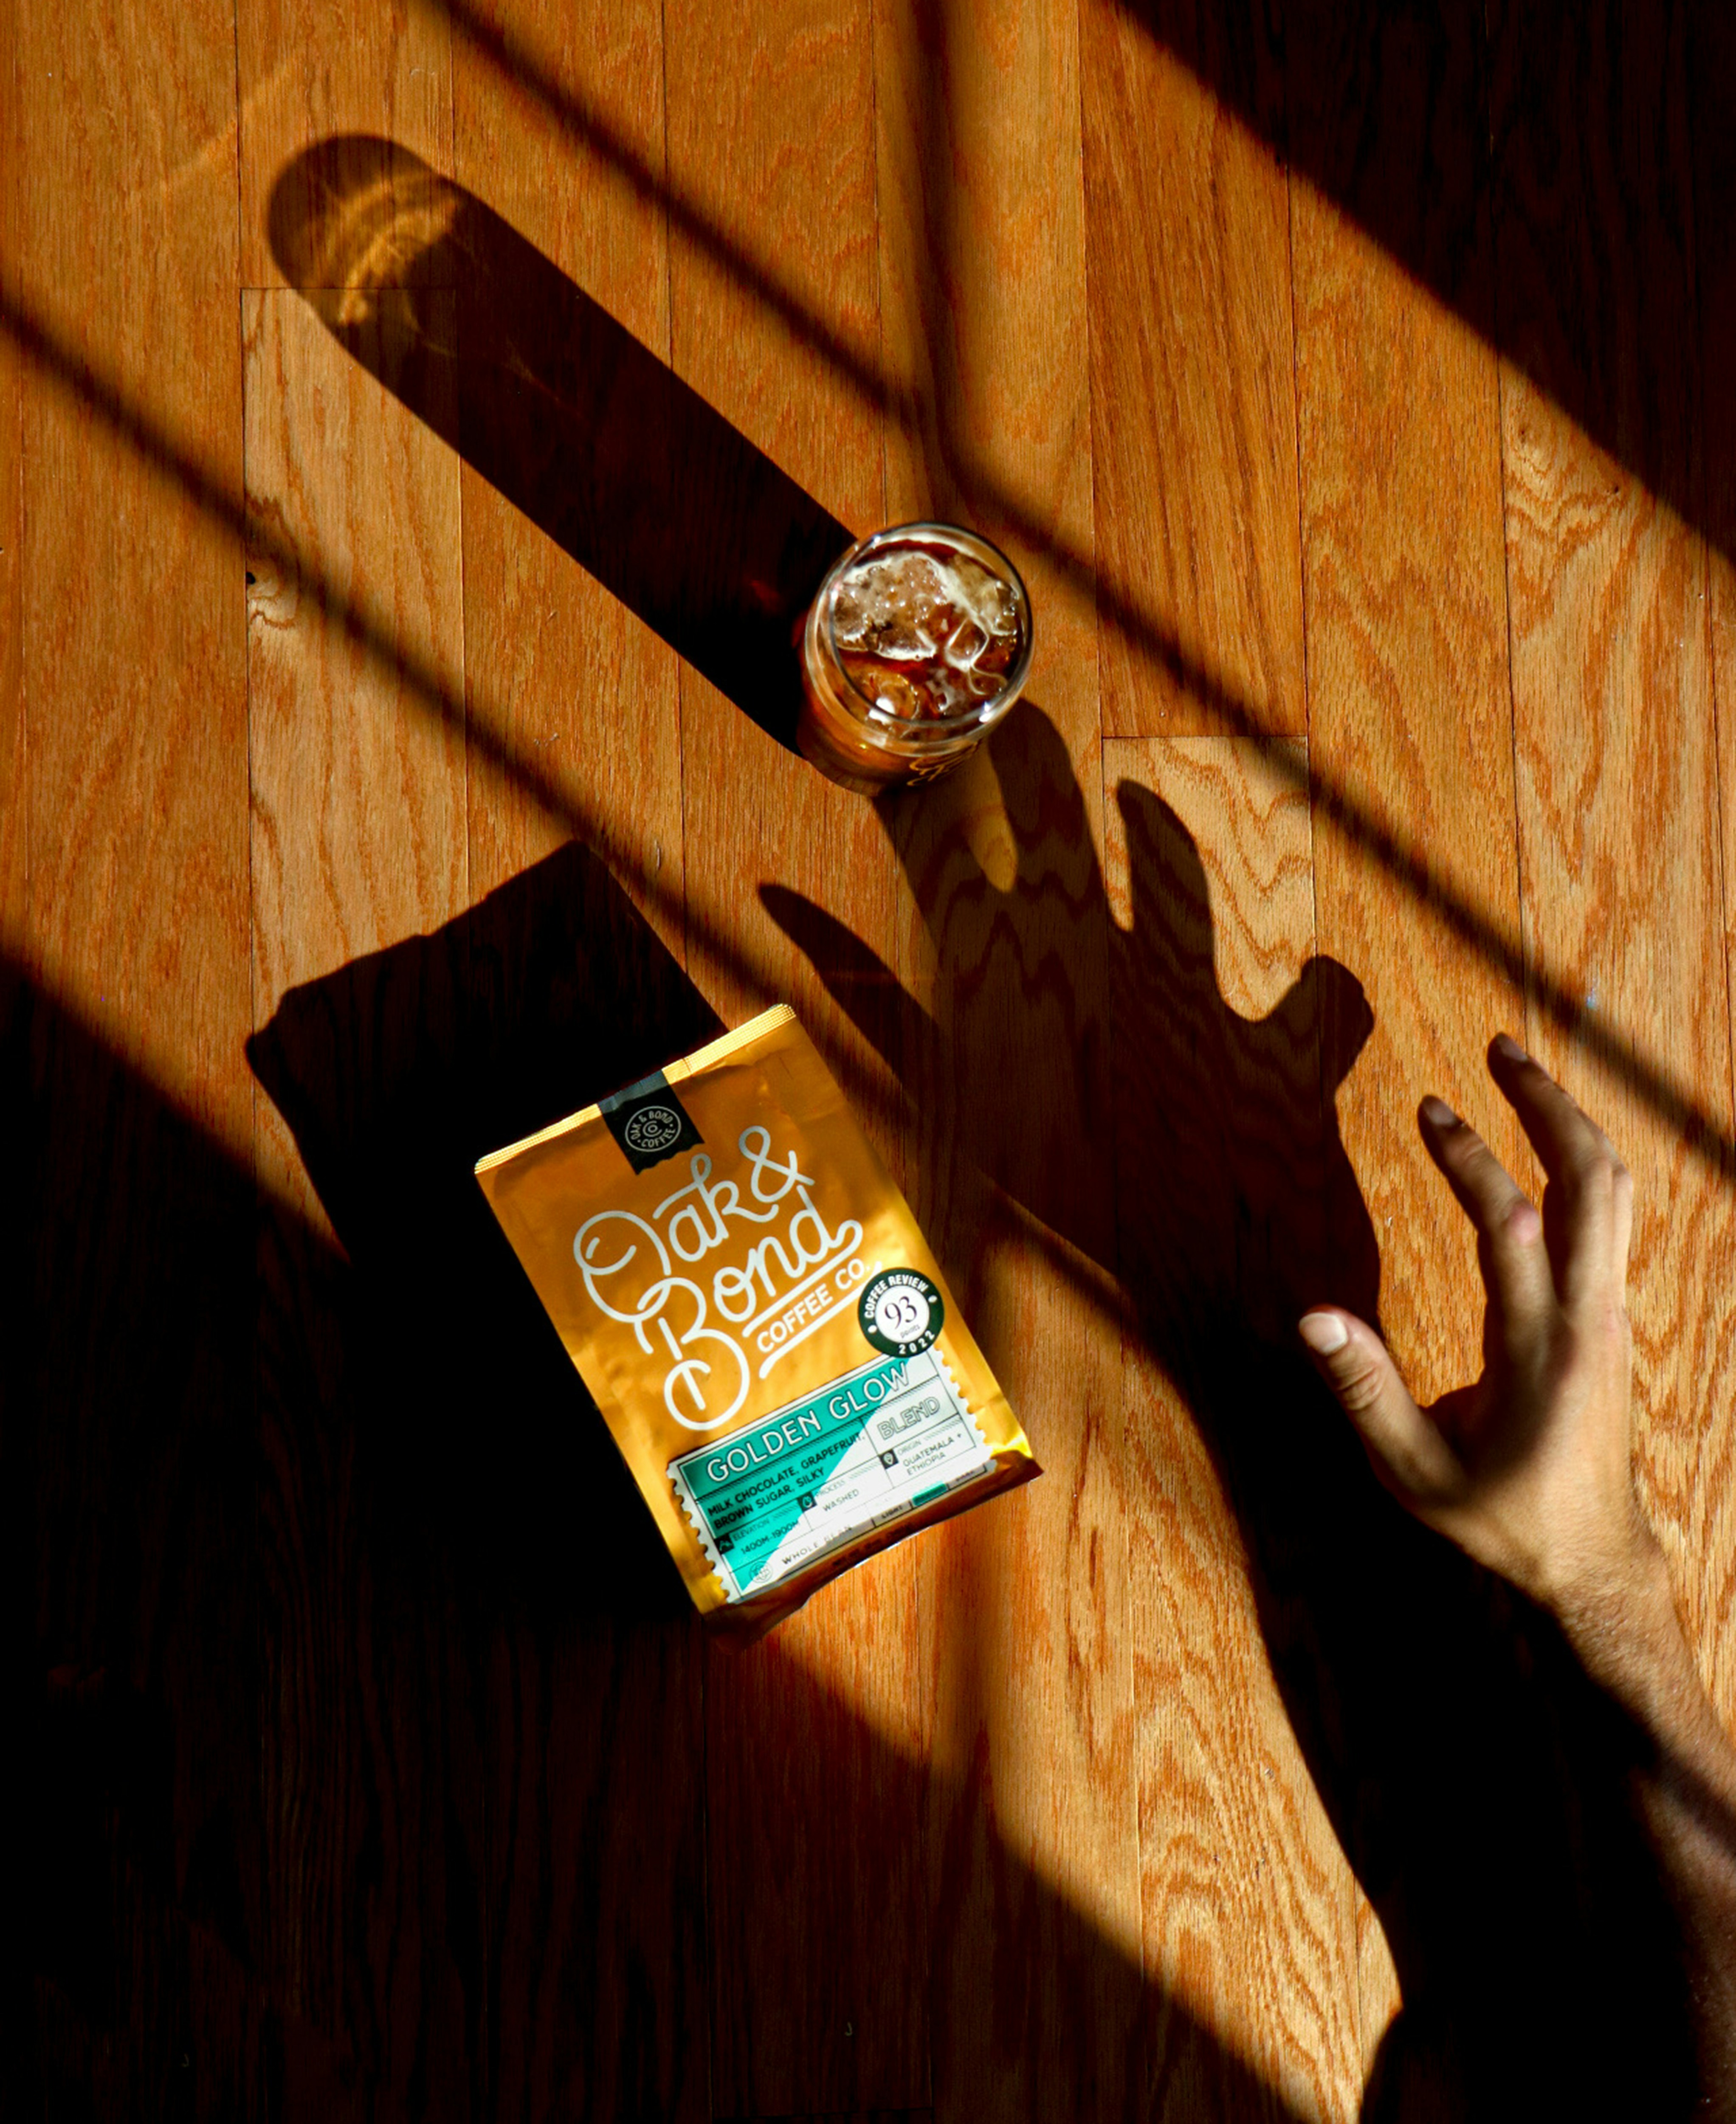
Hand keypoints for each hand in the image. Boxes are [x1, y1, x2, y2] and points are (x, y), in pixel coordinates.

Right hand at [1297, 1032, 1656, 1628]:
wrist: (1595, 1559)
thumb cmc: (1500, 1517)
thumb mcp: (1413, 1473)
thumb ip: (1365, 1390)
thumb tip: (1311, 1315)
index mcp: (1540, 1352)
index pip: (1514, 1228)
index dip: (1473, 1161)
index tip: (1433, 1111)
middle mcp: (1590, 1320)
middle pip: (1592, 1183)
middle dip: (1548, 1107)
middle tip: (1499, 1051)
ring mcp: (1612, 1315)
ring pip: (1613, 1192)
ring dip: (1570, 1124)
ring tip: (1520, 1074)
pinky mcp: (1615, 1317)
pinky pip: (1611, 1216)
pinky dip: (1580, 1161)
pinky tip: (1547, 1139)